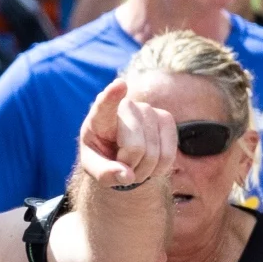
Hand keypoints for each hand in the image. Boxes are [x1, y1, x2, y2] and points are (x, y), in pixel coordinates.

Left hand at [78, 76, 175, 192]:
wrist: (122, 152)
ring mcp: (148, 110)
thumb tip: (126, 176)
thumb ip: (103, 173)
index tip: (119, 85)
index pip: (105, 105)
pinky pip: (169, 155)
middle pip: (135, 148)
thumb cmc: (103, 156)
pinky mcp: (166, 119)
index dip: (112, 96)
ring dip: (144, 170)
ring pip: (154, 153)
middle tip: (122, 166)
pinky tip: (150, 164)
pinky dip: (159, 169)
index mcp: (99, 117)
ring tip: (134, 165)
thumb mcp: (93, 168)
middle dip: (130, 166)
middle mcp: (126, 107)